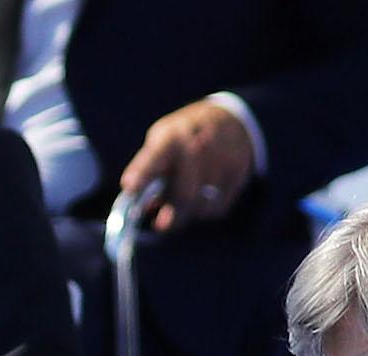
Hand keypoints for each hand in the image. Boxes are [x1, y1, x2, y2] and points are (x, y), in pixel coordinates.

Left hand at [121, 97, 255, 232]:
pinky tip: (204, 196)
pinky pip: (218, 206)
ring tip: (184, 201)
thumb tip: (140, 207)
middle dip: (173, 214)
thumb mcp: (163, 143)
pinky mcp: (237, 171)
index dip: (142, 172)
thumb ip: (150, 172)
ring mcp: (221, 157)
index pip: (155, 156)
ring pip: (202, 204)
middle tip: (162, 225)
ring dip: (189, 212)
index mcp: (172, 136)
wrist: (230, 119)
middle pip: (185, 192)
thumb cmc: (184, 139)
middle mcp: (198, 144)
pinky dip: (206, 210)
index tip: (130, 187)